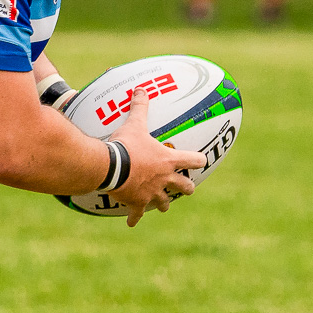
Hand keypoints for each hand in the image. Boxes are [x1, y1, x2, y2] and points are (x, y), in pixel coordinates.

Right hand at [107, 85, 206, 227]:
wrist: (111, 168)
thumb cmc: (125, 145)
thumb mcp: (134, 124)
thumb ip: (140, 107)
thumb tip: (142, 89)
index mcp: (168, 160)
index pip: (193, 160)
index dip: (198, 160)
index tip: (202, 161)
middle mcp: (164, 179)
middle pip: (184, 187)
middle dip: (186, 188)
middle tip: (187, 189)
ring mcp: (151, 193)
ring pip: (163, 203)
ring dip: (163, 204)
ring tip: (162, 207)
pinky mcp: (137, 204)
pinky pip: (137, 214)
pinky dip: (134, 218)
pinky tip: (132, 223)